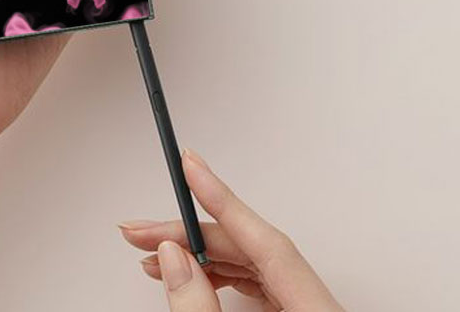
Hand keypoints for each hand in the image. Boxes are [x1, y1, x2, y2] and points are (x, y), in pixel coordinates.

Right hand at [119, 150, 344, 310]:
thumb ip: (199, 306)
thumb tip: (174, 257)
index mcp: (316, 309)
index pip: (263, 236)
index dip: (220, 195)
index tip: (190, 162)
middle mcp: (317, 305)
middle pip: (249, 248)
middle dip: (189, 235)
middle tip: (141, 231)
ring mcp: (309, 311)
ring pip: (251, 264)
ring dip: (199, 256)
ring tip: (154, 255)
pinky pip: (257, 283)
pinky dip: (219, 274)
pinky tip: (191, 274)